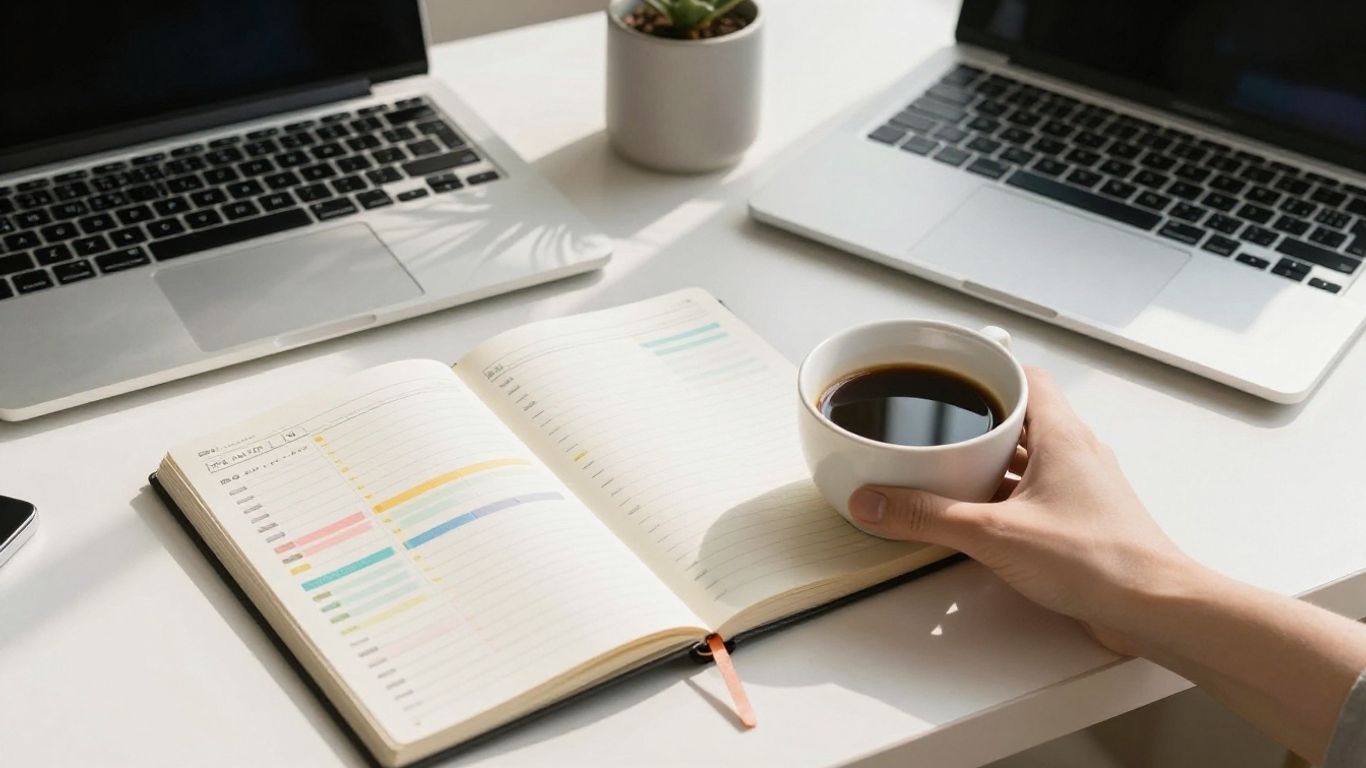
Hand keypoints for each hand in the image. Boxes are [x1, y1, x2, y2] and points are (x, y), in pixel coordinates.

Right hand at [848, 367, 1206, 653]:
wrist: (1154, 608)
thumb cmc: (1100, 561)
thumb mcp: (995, 533)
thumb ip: (928, 516)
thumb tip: (875, 502)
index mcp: (1062, 435)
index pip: (1024, 377)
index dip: (986, 371)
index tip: (948, 374)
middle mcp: (1076, 453)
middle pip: (1021, 416)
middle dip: (975, 420)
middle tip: (935, 426)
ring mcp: (1081, 486)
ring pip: (1028, 456)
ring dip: (989, 461)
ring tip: (945, 469)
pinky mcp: (1081, 518)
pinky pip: (1036, 491)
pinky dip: (1005, 494)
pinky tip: (978, 514)